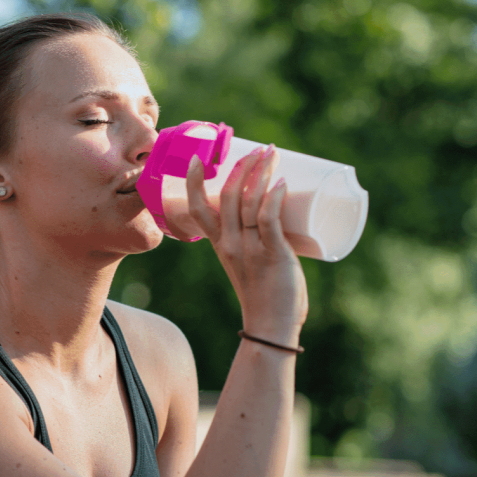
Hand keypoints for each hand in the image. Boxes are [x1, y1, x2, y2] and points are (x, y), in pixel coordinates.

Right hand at [185, 146, 308, 345]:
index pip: (198, 208)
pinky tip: (281, 182)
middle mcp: (230, 243)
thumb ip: (257, 242)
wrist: (271, 327)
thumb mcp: (248, 264)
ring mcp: (250, 248)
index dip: (195, 181)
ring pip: (249, 201)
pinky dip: (273, 197)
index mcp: (219, 245)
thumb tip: (278, 216)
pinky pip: (268, 218)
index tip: (200, 157)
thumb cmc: (264, 296)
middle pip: (227, 195)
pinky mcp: (272, 254)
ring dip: (261, 172)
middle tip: (260, 149)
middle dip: (242, 166)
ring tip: (273, 153)